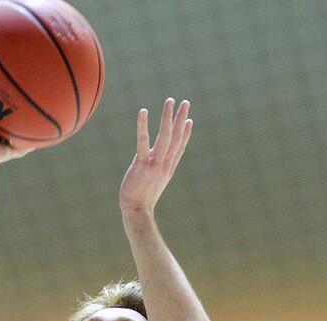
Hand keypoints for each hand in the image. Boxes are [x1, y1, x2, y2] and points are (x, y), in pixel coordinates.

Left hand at [119, 98, 192, 216]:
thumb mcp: (153, 183)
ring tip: (170, 101)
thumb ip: (155, 169)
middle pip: (176, 138)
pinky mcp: (141, 165)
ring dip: (168, 117)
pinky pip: (143, 142)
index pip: (179, 148)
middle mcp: (164, 165)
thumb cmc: (142, 200)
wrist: (137, 212)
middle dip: (181, 118)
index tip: (189, 120)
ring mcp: (154, 164)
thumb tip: (152, 160)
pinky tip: (143, 112)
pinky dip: (143, 126)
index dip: (185, 133)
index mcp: (168, 169)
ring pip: (165, 136)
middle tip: (185, 102)